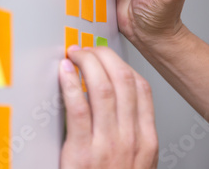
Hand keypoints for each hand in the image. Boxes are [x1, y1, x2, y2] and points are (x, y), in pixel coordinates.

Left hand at [59, 46, 157, 168]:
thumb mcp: (134, 162)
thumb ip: (130, 133)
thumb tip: (115, 102)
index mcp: (145, 141)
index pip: (141, 89)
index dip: (122, 65)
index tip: (107, 56)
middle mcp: (130, 139)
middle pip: (122, 81)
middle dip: (103, 57)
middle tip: (86, 50)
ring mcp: (108, 145)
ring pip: (103, 89)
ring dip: (87, 64)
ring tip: (74, 55)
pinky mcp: (82, 152)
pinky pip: (78, 108)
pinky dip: (70, 85)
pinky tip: (63, 72)